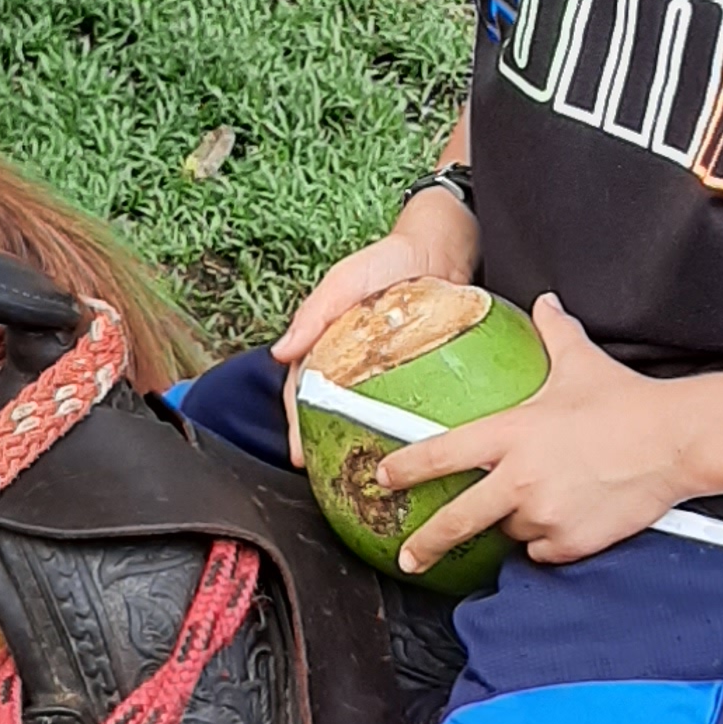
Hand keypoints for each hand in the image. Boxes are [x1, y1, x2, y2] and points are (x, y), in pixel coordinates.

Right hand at [273, 190, 480, 464]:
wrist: (440, 246)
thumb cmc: (386, 259)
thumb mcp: (344, 281)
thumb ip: (314, 314)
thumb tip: (282, 352)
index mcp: (327, 345)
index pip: (302, 391)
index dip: (297, 424)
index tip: (299, 455)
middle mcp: (352, 363)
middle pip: (331, 410)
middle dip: (325, 443)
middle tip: (328, 476)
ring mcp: (385, 371)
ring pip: (366, 412)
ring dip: (360, 439)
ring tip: (369, 472)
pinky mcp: (418, 371)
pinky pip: (405, 403)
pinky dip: (400, 424)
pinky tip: (411, 447)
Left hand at [391, 297, 695, 573]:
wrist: (676, 441)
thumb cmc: (627, 402)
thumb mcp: (580, 362)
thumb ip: (554, 333)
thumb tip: (545, 303)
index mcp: (511, 434)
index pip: (442, 453)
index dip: (406, 467)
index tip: (383, 479)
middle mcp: (519, 479)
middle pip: (456, 520)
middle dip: (425, 542)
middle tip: (409, 555)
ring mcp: (543, 515)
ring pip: (511, 532)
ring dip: (516, 522)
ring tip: (547, 497)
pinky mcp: (569, 543)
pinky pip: (543, 551)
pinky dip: (548, 541)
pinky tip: (569, 517)